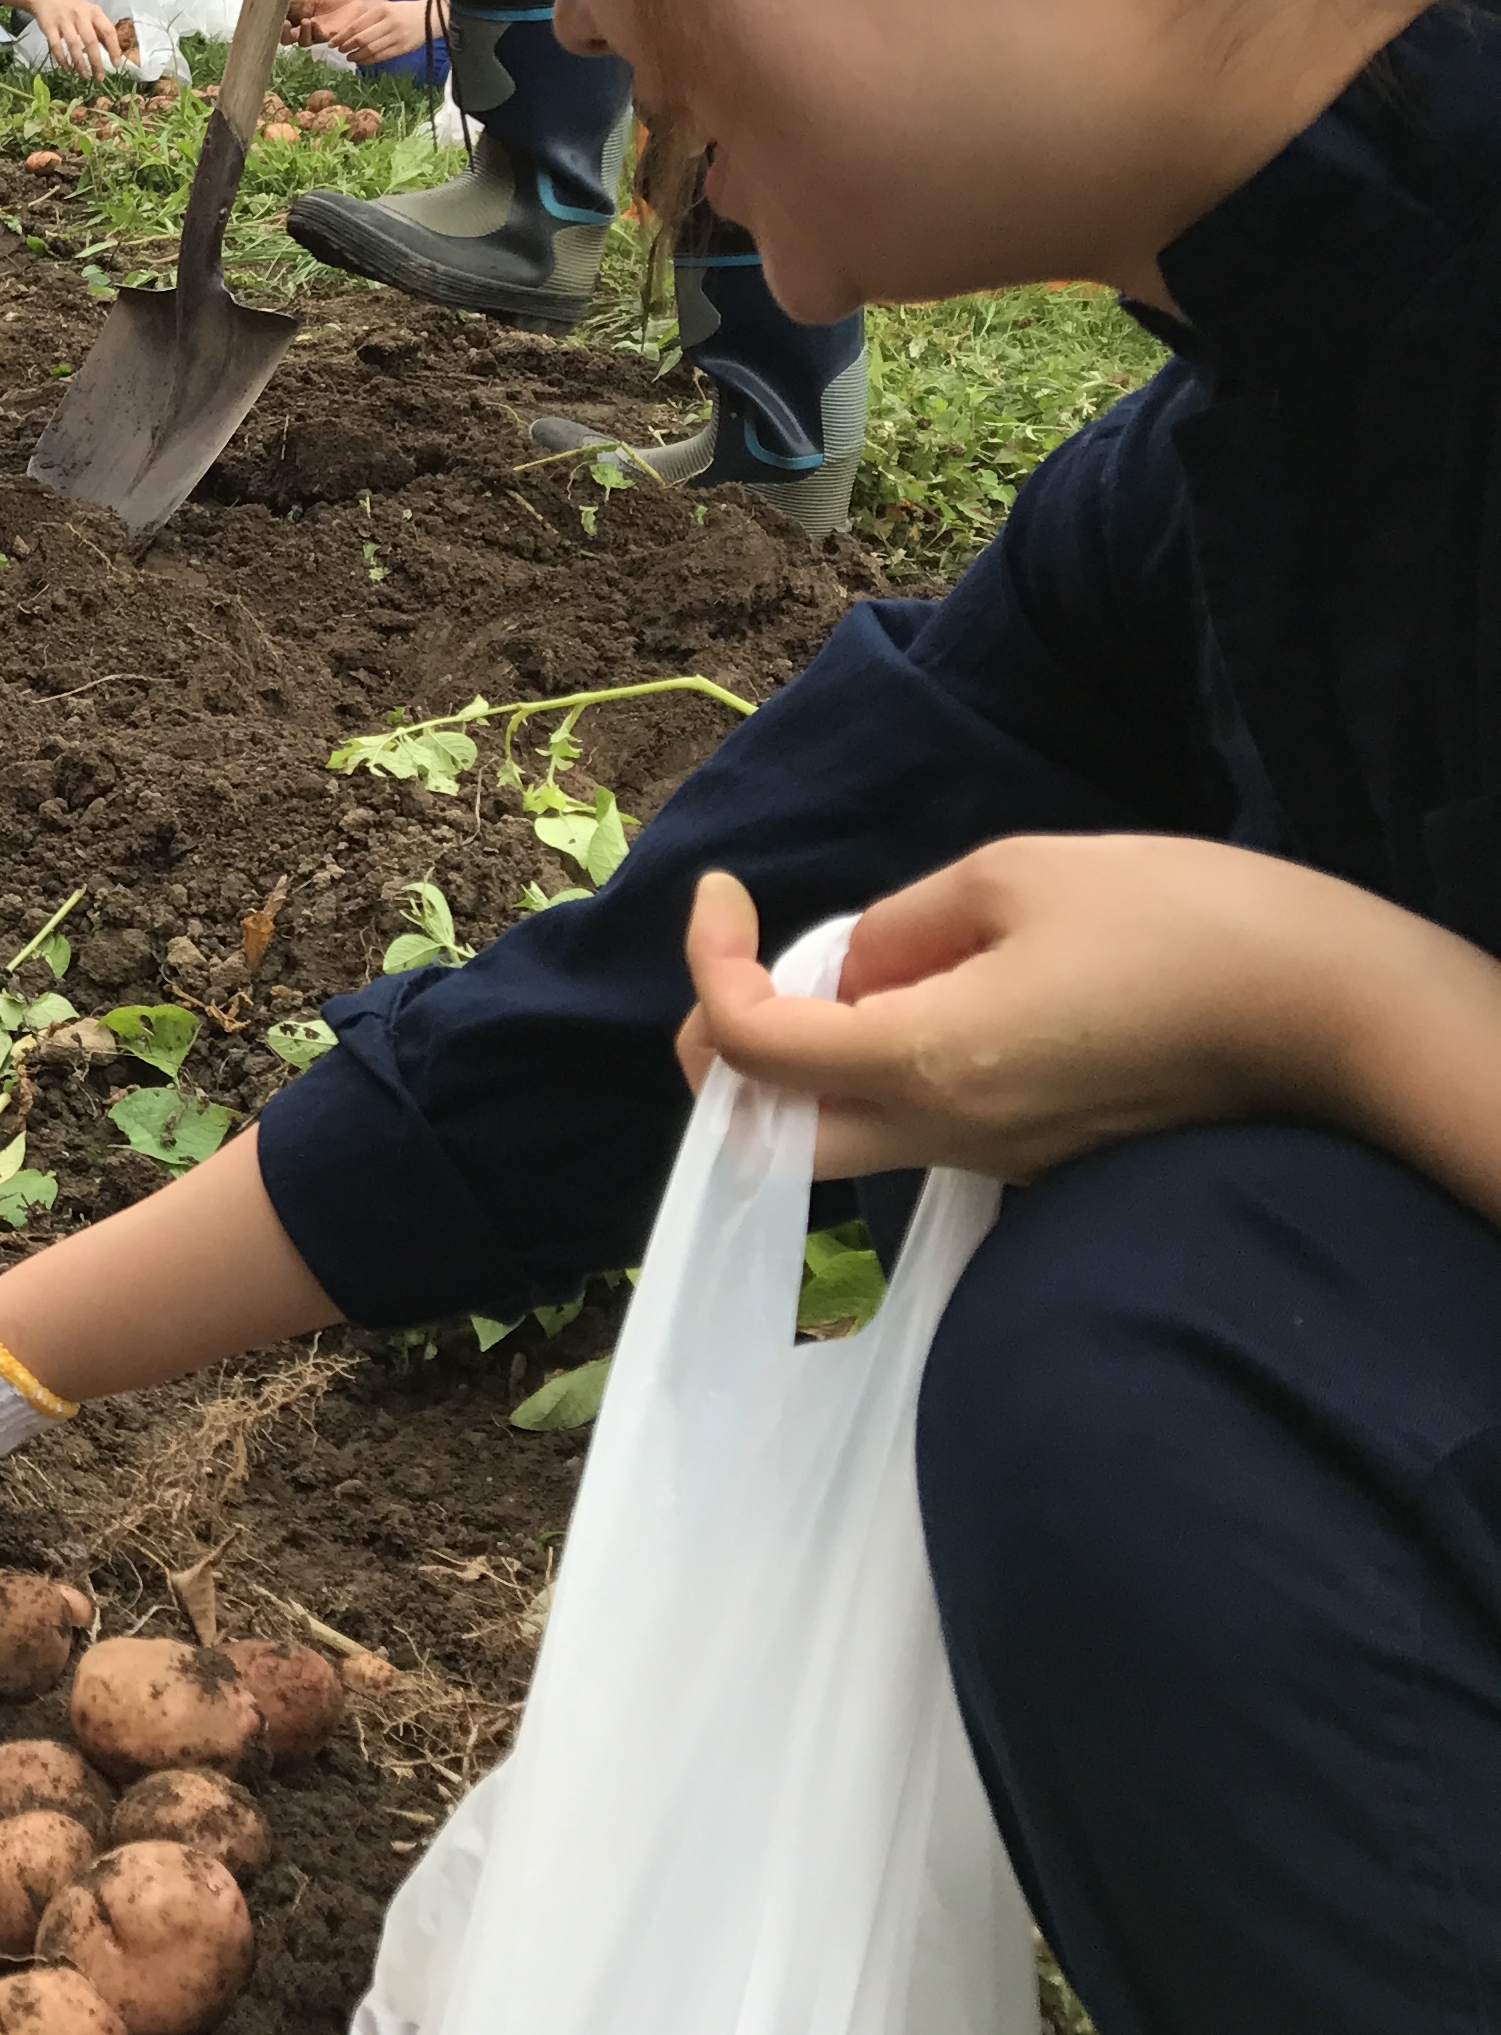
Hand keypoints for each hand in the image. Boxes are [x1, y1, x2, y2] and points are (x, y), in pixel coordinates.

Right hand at [20, 0, 129, 77]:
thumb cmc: (74, 10)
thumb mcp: (90, 14)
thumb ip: (100, 30)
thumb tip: (113, 52)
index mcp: (95, 12)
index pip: (108, 31)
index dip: (113, 49)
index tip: (115, 64)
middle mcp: (81, 15)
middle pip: (91, 41)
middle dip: (96, 62)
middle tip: (99, 77)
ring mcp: (64, 21)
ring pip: (73, 45)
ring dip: (80, 64)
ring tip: (84, 76)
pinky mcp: (49, 27)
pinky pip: (56, 46)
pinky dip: (62, 59)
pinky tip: (67, 69)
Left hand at [287, 0, 430, 63]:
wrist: (431, 17)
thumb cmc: (404, 12)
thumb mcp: (386, 8)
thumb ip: (369, 19)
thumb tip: (348, 33)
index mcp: (382, 10)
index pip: (356, 25)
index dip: (342, 36)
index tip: (332, 43)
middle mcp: (388, 23)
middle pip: (361, 39)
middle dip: (347, 46)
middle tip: (339, 50)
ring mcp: (396, 36)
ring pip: (370, 50)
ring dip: (356, 56)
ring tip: (349, 57)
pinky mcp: (402, 48)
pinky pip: (381, 56)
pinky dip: (368, 60)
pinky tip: (361, 61)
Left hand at [673, 848, 1400, 1185]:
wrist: (1326, 1009)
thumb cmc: (1184, 922)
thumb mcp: (1017, 875)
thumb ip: (903, 923)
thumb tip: (846, 965)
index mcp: (927, 1060)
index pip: (752, 1049)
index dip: (707, 964)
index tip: (720, 895)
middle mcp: (949, 1132)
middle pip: (771, 1138)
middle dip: (726, 1056)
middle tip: (740, 969)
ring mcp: (996, 1159)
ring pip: (842, 1139)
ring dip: (807, 1061)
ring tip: (849, 966)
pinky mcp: (1038, 1158)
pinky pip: (919, 1128)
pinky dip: (879, 1071)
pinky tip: (923, 997)